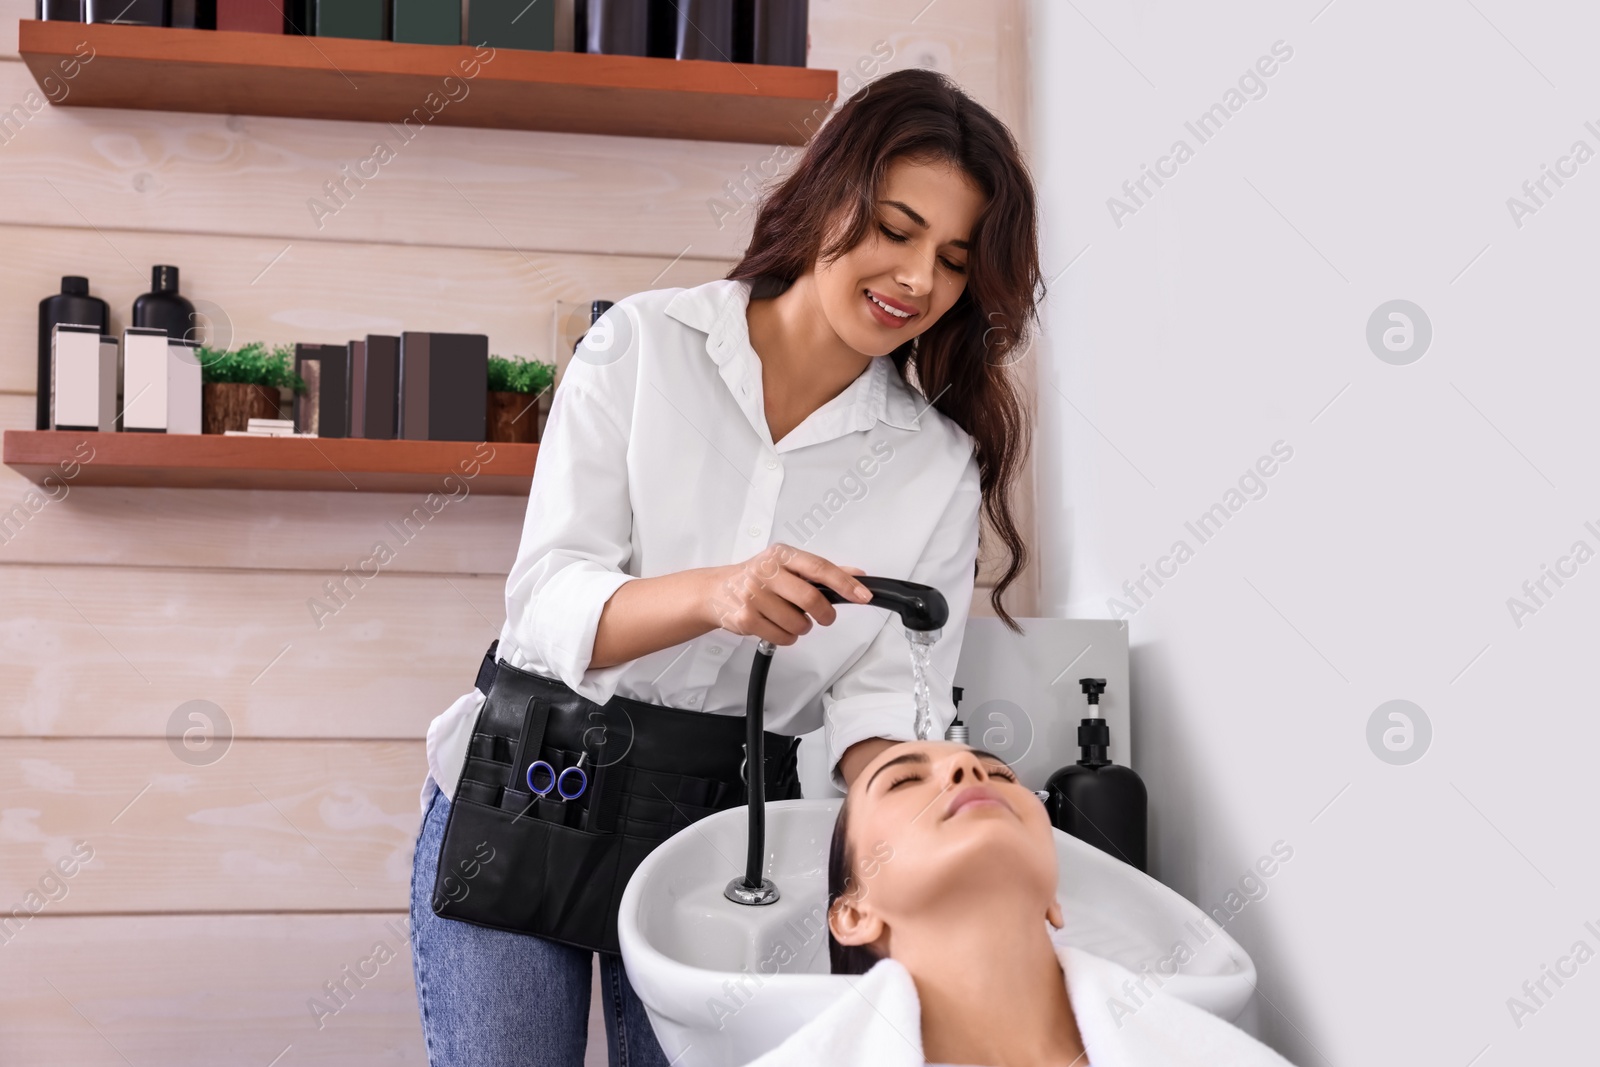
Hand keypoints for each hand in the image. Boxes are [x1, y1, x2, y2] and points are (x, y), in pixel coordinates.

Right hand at [703, 543, 871, 646]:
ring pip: (798, 624)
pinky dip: (787, 637)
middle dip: (825, 614)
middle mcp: (766, 572)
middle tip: (824, 617)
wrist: (715, 591)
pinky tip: (776, 625)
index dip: (844, 583)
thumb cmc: (757, 577)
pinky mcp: (746, 618)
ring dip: (802, 627)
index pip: (819, 567)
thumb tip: (857, 574)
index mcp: (781, 555)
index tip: (863, 595)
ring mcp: (754, 596)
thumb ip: (821, 571)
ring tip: (789, 617)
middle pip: (811, 599)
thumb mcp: (787, 565)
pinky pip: (783, 637)